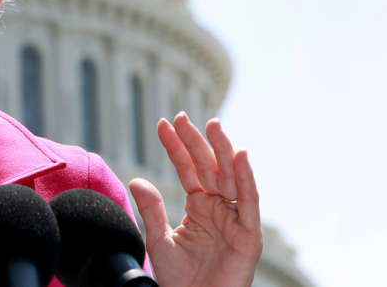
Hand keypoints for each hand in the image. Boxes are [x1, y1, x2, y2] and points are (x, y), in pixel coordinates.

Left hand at [128, 113, 261, 286]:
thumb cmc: (180, 280)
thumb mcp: (159, 240)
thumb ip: (151, 209)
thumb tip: (136, 178)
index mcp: (199, 207)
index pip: (188, 169)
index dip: (176, 147)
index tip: (162, 123)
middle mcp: (220, 209)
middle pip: (209, 168)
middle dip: (197, 141)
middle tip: (182, 116)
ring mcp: (236, 220)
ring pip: (231, 178)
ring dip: (223, 150)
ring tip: (212, 124)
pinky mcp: (250, 236)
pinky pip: (249, 203)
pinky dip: (246, 178)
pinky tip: (240, 155)